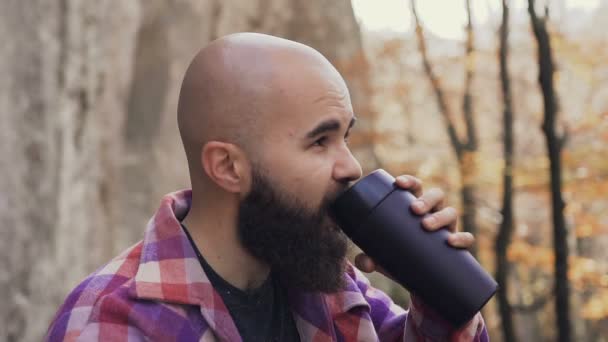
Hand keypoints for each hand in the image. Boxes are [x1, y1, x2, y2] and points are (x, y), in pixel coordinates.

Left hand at [355, 175, 474, 275]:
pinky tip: (451, 242)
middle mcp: (434, 213)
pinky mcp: (458, 246)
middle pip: (436, 195)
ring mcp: (448, 228)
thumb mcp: (383, 259)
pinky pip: (466, 237)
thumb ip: (369, 259)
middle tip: (414, 210)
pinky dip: (461, 237)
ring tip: (426, 225)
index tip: (398, 183)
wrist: (420, 282)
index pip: (415, 187)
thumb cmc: (400, 259)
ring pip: (451, 212)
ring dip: (440, 216)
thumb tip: (362, 261)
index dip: (409, 181)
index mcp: (415, 208)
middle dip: (426, 199)